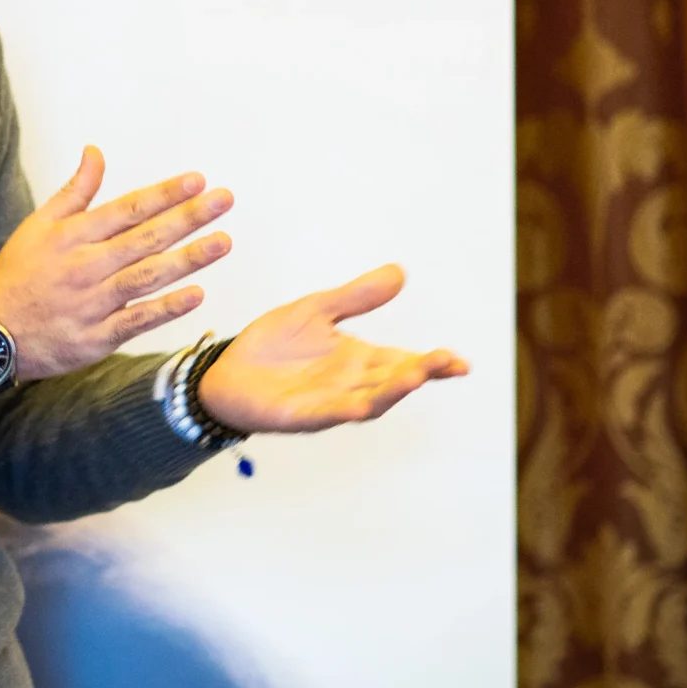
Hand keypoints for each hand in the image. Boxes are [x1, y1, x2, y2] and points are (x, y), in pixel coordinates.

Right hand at [0, 147, 233, 381]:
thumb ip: (74, 191)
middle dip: (188, 217)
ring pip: (148, 276)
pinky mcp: (97, 337)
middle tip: (224, 200)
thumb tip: (95, 151)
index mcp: (73, 236)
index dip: (165, 194)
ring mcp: (93, 303)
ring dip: (188, 259)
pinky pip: (138, 320)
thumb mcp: (37, 225)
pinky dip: (166, 308)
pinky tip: (196, 295)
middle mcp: (86, 266)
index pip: (128, 209)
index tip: (198, 181)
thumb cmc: (16, 275)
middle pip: (145, 237)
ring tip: (222, 242)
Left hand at [196, 263, 468, 433]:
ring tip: (415, 376)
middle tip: (447, 363)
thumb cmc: (273, 345)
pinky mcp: (298, 415)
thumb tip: (399, 272)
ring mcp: (327, 402)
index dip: (433, 363)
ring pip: (368, 400)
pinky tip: (361, 405)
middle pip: (393, 381)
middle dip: (420, 373)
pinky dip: (344, 410)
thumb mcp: (317, 309)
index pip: (404, 361)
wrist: (226, 370)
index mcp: (358, 360)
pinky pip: (325, 414)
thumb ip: (357, 296)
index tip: (460, 361)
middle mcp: (349, 384)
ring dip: (391, 391)